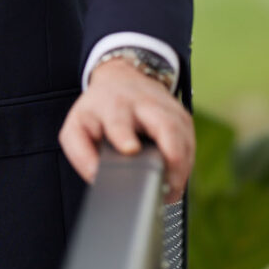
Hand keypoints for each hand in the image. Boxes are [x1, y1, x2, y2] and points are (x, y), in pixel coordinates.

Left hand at [58, 59, 194, 202]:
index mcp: (113, 107)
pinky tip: (177, 177)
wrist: (121, 79)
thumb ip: (81, 154)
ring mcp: (167, 108)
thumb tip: (96, 176)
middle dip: (172, 157)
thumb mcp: (77, 128)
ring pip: (183, 136)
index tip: (130, 150)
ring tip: (171, 190)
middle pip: (166, 125)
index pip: (120, 121)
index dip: (124, 136)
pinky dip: (186, 162)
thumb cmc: (98, 111)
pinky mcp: (182, 115)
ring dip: (182, 166)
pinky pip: (190, 141)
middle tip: (168, 185)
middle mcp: (143, 104)